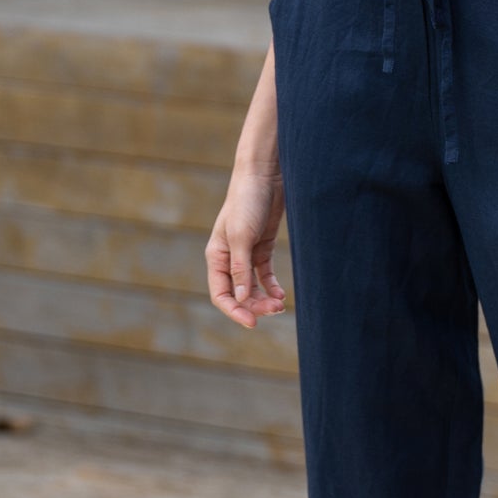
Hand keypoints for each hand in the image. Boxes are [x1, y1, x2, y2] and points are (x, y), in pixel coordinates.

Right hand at [206, 167, 287, 327]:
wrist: (265, 175)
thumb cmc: (247, 202)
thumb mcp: (242, 236)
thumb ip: (240, 268)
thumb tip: (241, 299)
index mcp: (216, 256)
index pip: (221, 293)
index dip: (234, 310)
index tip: (252, 322)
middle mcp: (229, 258)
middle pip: (238, 293)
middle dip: (255, 305)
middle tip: (275, 310)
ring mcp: (246, 253)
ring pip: (252, 286)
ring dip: (264, 298)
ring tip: (280, 304)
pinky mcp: (262, 246)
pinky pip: (264, 274)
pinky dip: (271, 286)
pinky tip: (281, 294)